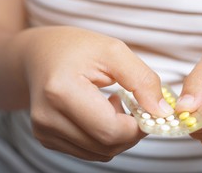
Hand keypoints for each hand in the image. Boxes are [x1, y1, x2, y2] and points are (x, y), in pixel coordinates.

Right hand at [20, 26, 172, 160]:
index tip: (150, 110)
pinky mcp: (48, 138)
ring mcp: (45, 131)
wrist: (40, 55)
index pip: (111, 130)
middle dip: (131, 131)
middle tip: (135, 106)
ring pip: (100, 152)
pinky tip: (101, 114)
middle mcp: (48, 118)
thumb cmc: (75, 48)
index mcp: (61, 92)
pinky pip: (89, 150)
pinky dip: (104, 137)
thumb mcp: (113, 52)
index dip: (138, 126)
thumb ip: (142, 81)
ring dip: (118, 134)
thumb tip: (161, 112)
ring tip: (114, 105)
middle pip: (106, 145)